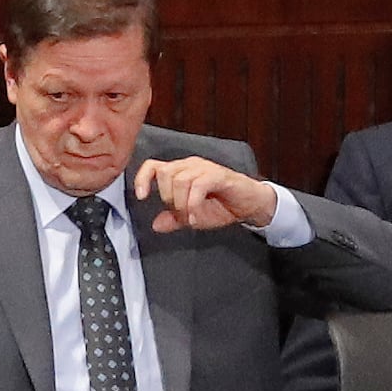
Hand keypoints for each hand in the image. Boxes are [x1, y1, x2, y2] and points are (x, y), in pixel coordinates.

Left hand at [131, 154, 278, 234]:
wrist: (250, 205)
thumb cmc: (223, 207)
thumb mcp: (192, 217)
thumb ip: (174, 219)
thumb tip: (156, 225)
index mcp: (181, 171)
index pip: (154, 166)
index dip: (143, 178)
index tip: (141, 196)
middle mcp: (191, 165)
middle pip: (165, 173)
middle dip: (168, 198)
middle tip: (180, 213)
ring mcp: (205, 168)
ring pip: (179, 179)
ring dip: (181, 203)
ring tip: (189, 217)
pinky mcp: (218, 175)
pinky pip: (198, 186)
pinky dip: (193, 205)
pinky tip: (195, 218)